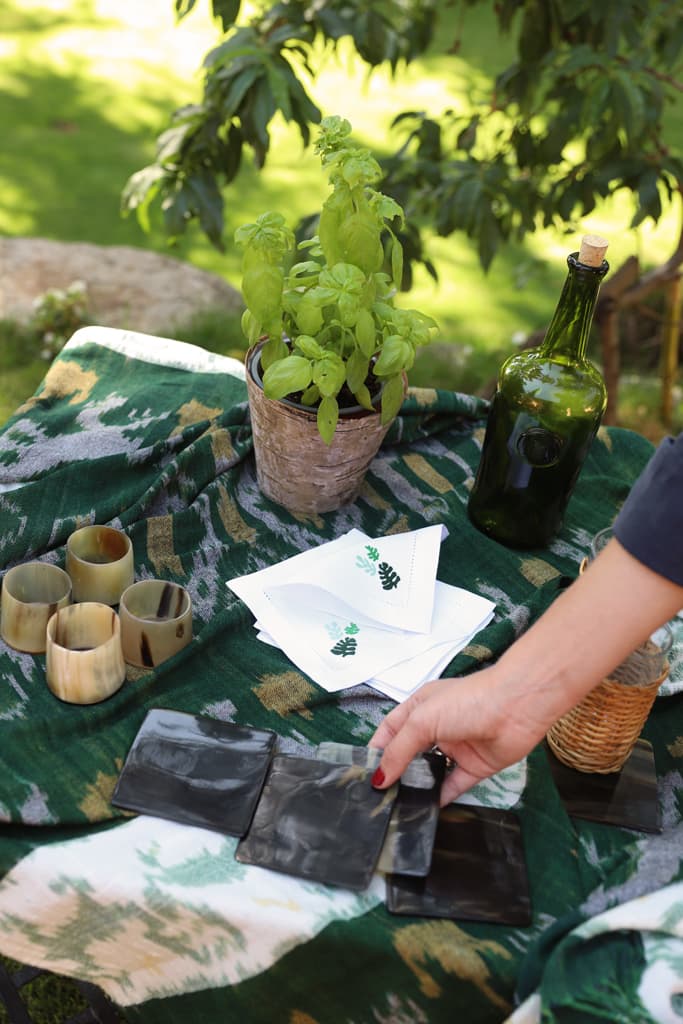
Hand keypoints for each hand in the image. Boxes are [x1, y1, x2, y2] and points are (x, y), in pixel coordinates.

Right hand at [369, 667, 550, 804]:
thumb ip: (399, 750)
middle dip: (395, 771)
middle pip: (409, 752)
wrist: (517, 706)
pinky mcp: (476, 766)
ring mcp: (457, 747)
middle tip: (376, 798)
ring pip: (431, 771)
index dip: (377, 749)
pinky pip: (455, 785)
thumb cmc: (465, 702)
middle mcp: (436, 727)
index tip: (362, 774)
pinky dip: (442, 797)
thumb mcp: (422, 720)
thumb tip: (378, 779)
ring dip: (417, 786)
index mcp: (420, 707)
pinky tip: (426, 811)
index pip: (390, 730)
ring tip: (397, 808)